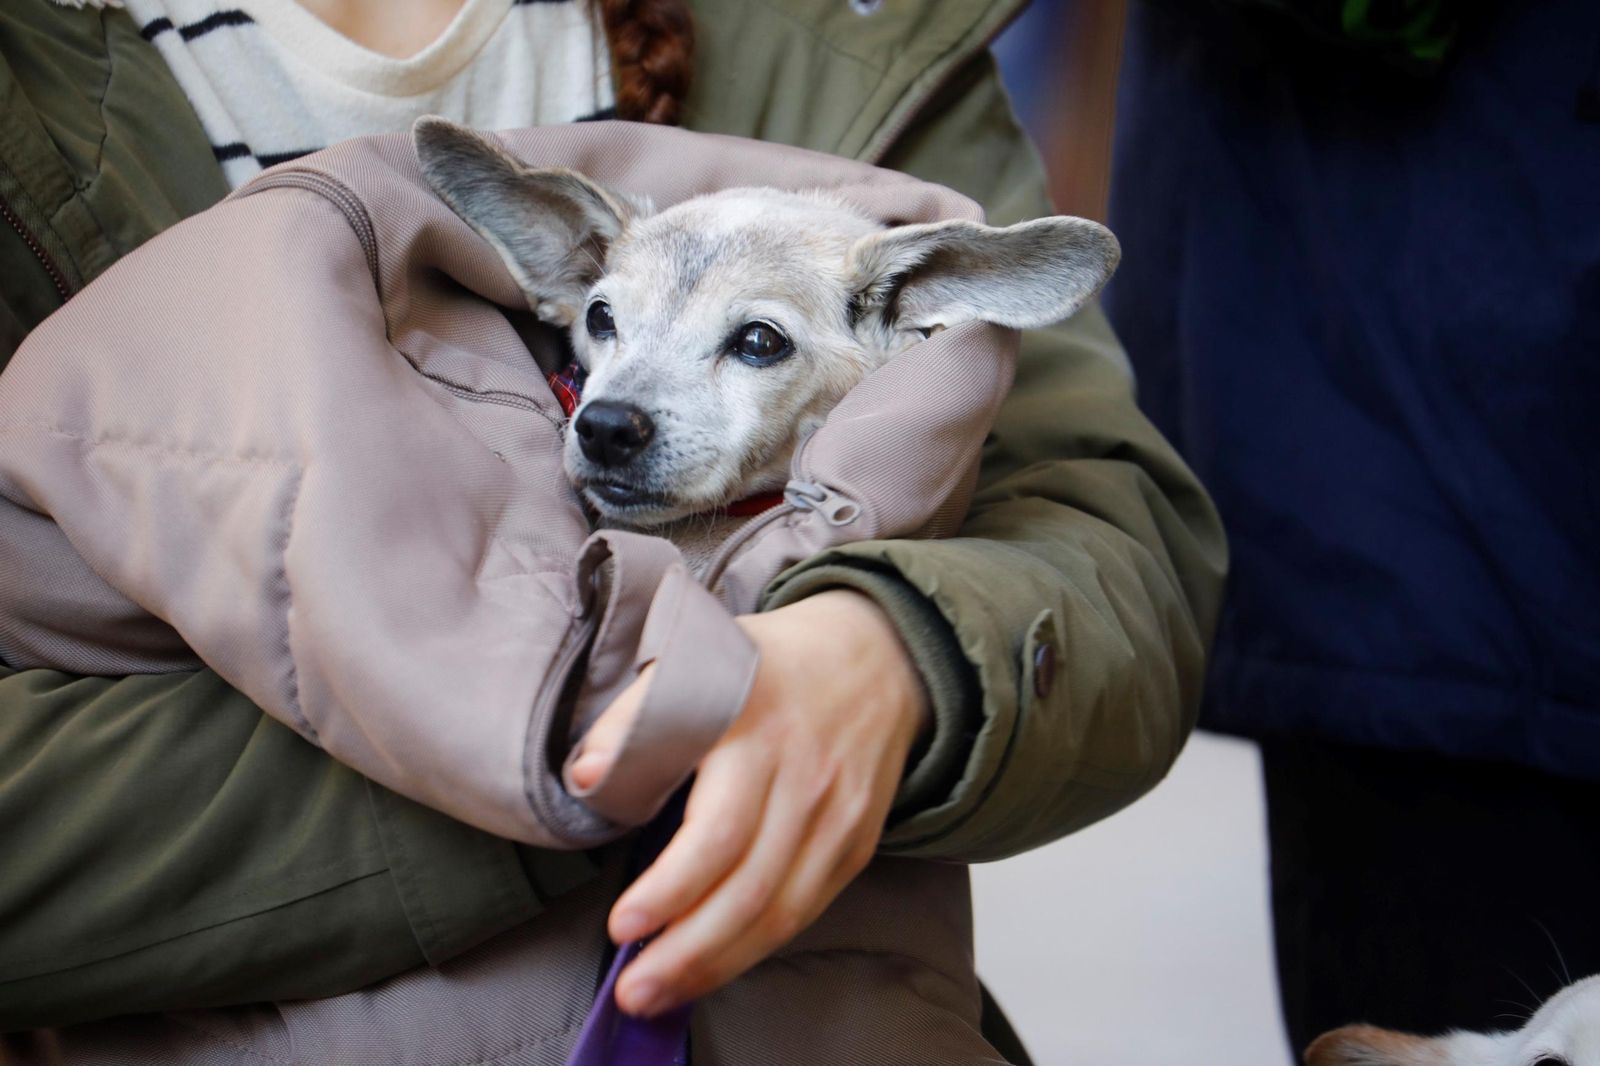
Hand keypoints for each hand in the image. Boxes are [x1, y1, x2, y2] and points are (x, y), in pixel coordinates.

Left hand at [566, 588, 929, 1016]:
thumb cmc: (766, 667)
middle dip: (686, 949)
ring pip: (780, 911)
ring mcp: (838, 815)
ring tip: (662, 992)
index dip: (670, 887)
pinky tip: (715, 965)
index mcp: (755, 726)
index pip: (718, 829)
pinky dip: (757, 946)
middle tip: (633, 987)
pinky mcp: (857, 842)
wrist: (875, 658)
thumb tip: (587, 779)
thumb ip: (636, 716)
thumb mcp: (696, 661)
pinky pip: (805, 909)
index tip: (622, 923)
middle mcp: (804, 776)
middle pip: (748, 886)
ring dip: (717, 962)